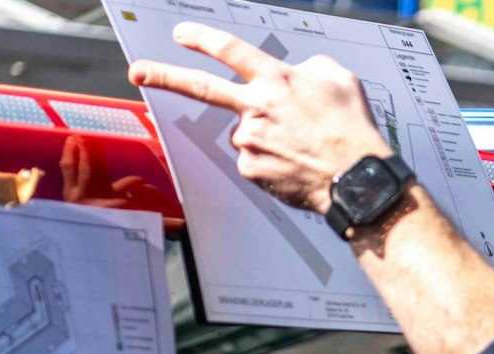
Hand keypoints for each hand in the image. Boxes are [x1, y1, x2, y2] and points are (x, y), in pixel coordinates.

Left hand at [128, 23, 391, 213]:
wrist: (356, 178)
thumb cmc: (352, 129)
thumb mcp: (341, 79)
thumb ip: (311, 68)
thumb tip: (298, 72)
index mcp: (276, 79)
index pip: (230, 50)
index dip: (203, 39)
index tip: (182, 35)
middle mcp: (255, 106)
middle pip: (200, 88)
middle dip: (163, 76)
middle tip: (137, 71)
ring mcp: (249, 140)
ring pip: (245, 132)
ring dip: (264, 136)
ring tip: (298, 147)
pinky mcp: (251, 169)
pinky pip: (253, 160)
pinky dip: (269, 161)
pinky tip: (293, 164)